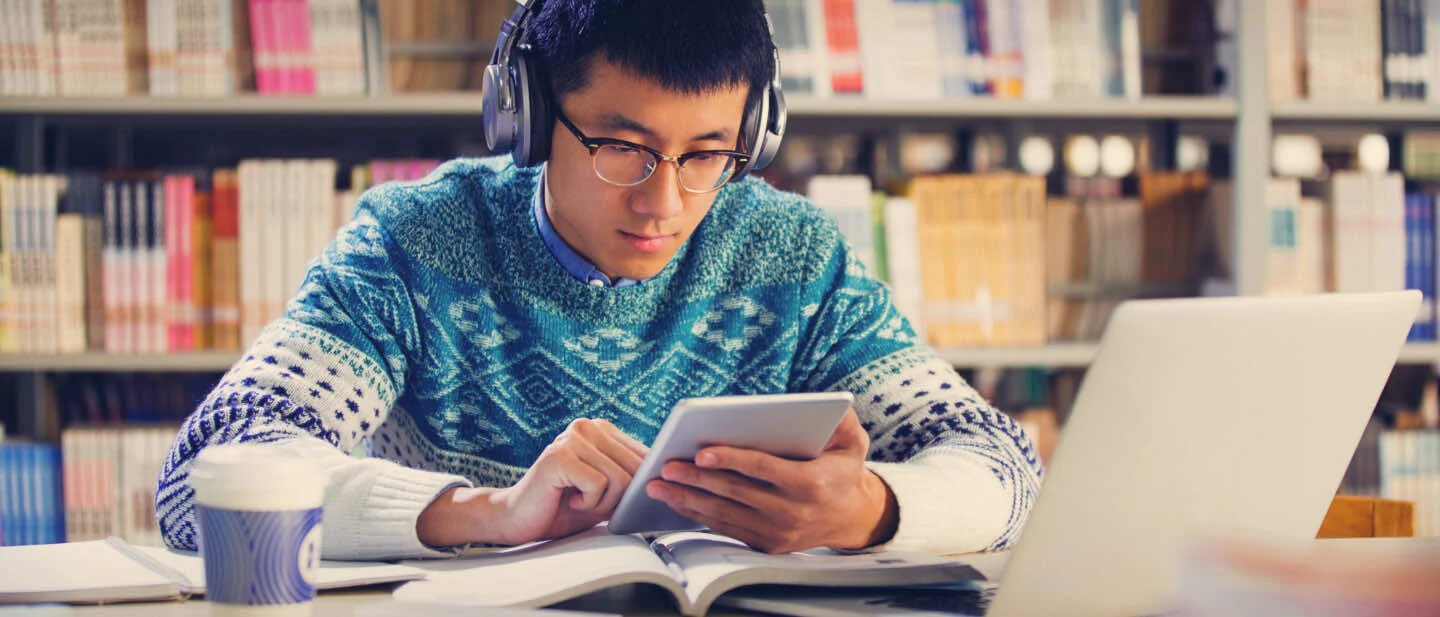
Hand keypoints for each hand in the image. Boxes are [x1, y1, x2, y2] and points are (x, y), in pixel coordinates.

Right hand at [498, 418, 649, 543]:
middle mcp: (587, 426)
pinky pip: (598, 485)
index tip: (622, 499)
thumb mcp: (608, 491)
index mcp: (602, 429)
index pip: (646, 455)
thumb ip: (633, 478)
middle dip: (618, 497)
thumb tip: (668, 476)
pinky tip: (567, 499)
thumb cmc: (566, 507)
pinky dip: (587, 503)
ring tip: (577, 499)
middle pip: (636, 469)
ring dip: (602, 503)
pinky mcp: (559, 456)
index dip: (640, 485)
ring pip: (620, 479)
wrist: (519, 520)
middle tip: (590, 501)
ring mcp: (571, 438)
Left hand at [645, 408, 897, 552]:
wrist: (851, 518)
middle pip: (735, 493)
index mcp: (810, 485)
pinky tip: (676, 500)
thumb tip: (834, 406)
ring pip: (724, 515)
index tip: (702, 453)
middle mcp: (791, 513)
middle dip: (696, 480)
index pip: (763, 469)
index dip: (731, 460)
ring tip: (658, 486)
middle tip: (666, 468)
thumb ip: (845, 422)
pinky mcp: (765, 545)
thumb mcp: (854, 442)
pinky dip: (697, 515)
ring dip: (687, 500)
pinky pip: (725, 529)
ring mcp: (776, 533)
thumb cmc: (843, 471)